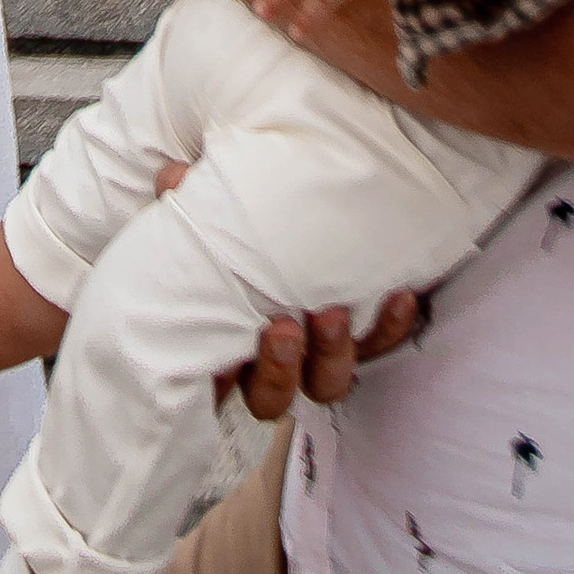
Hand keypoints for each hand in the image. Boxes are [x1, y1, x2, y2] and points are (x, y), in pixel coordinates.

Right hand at [142, 167, 422, 409]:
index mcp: (225, 340)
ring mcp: (318, 349)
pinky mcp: (363, 331)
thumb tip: (173, 176)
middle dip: (276, 370)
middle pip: (269, 397)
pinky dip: (389, 327)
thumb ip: (187, 199)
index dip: (218, 377)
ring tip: (333, 313)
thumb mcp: (211, 208)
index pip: (214, 382)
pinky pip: (378, 344)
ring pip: (325, 383)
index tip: (223, 352)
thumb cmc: (243, 219)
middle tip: (283, 328)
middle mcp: (270, 357)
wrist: (309, 206)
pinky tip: (400, 296)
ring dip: (330, 353)